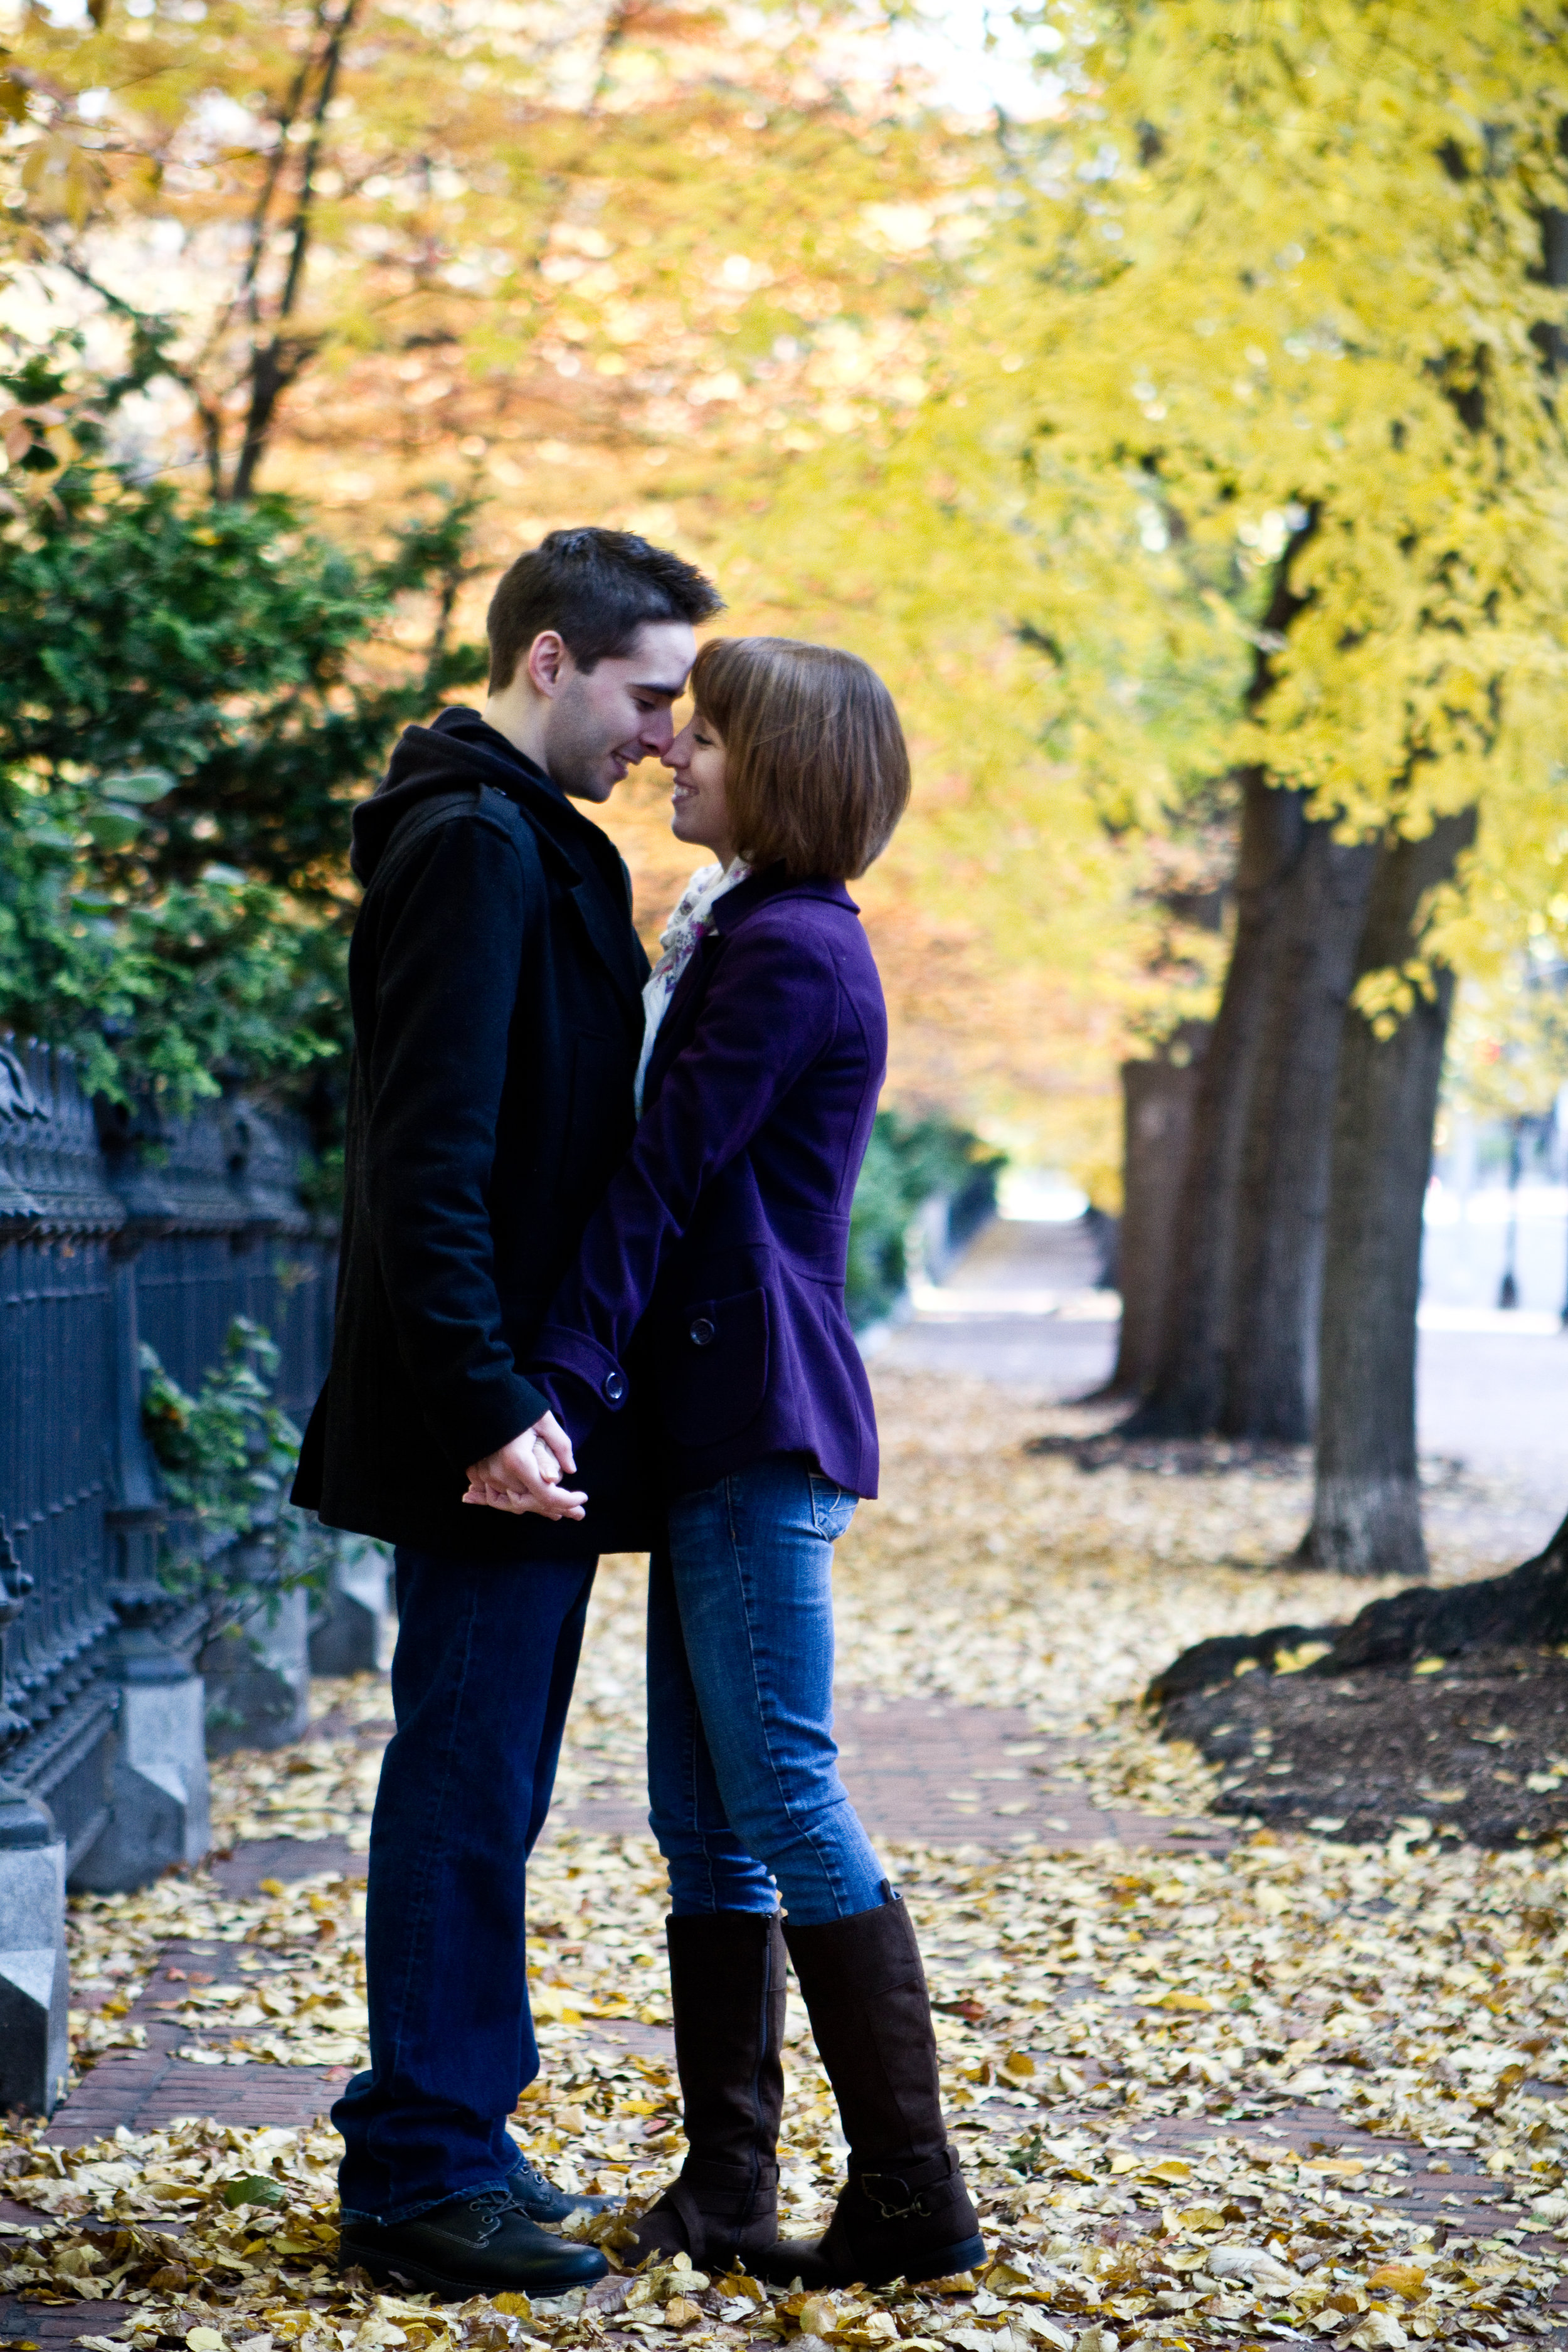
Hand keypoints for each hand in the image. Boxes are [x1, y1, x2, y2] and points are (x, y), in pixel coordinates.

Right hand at [464, 1413, 586, 1519]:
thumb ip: (560, 1446)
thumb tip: (571, 1470)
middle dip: (555, 1508)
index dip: (567, 1501)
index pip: (546, 1495)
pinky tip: (527, 1501)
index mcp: (519, 1461)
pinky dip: (511, 1499)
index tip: (582, 1498)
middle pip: (531, 1502)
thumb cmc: (515, 1405)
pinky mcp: (474, 1472)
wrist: (479, 1396)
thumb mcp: (544, 1420)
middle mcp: (500, 1474)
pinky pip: (495, 1495)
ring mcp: (485, 1475)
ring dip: (534, 1505)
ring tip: (556, 1511)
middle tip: (577, 1511)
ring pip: (513, 1501)